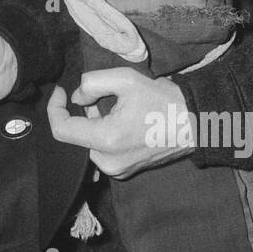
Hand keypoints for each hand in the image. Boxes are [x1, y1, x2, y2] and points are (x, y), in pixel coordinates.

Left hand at [47, 68, 193, 178]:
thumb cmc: (164, 101)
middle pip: (77, 136)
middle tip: (101, 96)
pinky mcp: (126, 171)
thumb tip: (76, 98)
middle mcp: (107, 162)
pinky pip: (104, 151)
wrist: (198, 124)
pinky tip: (124, 120)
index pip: (61, 130)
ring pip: (90, 143)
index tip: (61, 91)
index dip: (55, 108)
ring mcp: (117, 170)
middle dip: (82, 114)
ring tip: (118, 106)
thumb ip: (92, 83)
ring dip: (95, 123)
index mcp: (106, 141)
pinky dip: (105, 134)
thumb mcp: (127, 79)